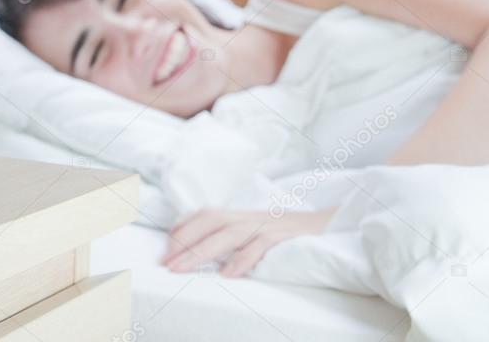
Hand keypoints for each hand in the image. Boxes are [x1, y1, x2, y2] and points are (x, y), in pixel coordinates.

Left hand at [161, 207, 335, 277]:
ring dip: (201, 251)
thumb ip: (226, 236)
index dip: (181, 231)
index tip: (164, 251)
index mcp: (237, 214)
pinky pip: (259, 246)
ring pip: (228, 234)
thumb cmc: (280, 232)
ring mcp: (264, 224)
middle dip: (184, 241)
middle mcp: (246, 216)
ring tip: (182, 268)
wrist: (324, 224)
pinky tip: (227, 274)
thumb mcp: (249, 230)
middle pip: (209, 221)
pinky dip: (242, 259)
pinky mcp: (282, 236)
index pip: (201, 216)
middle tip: (166, 264)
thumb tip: (194, 248)